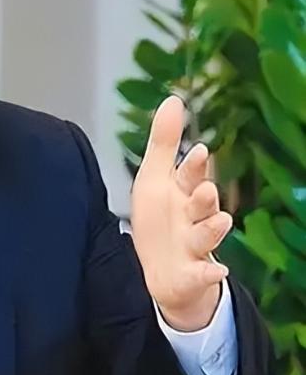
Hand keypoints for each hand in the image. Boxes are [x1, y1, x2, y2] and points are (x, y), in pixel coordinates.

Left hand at [131, 95, 231, 330]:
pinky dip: (211, 274)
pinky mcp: (192, 274)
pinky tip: (219, 271)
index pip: (190, 176)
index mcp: (183, 193)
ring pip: (208, 236)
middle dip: (205, 196)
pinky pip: (204, 275)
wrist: (161, 269)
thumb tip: (173, 99)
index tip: (197, 151)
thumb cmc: (160, 219)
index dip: (194, 166)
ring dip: (214, 229)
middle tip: (205, 188)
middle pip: (203, 205)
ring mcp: (194, 246)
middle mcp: (193, 218)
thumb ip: (163, 142)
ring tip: (219, 220)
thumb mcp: (154, 179)